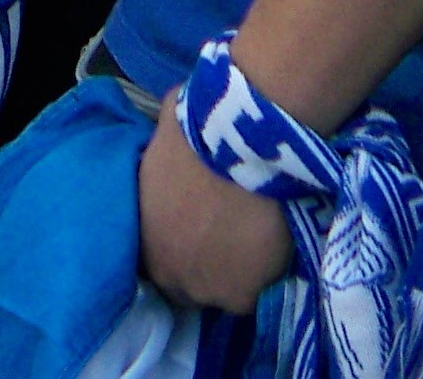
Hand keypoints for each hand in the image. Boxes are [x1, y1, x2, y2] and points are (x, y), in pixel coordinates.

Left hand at [136, 101, 293, 312]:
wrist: (244, 146)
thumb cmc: (200, 129)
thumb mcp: (169, 128)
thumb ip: (166, 143)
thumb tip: (175, 124)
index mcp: (143, 235)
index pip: (159, 256)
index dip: (183, 241)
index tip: (204, 224)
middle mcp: (167, 271)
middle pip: (189, 281)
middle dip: (207, 261)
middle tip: (235, 232)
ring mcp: (205, 289)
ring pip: (224, 290)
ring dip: (239, 270)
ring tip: (261, 235)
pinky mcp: (242, 298)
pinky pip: (257, 293)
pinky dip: (269, 273)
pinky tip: (280, 242)